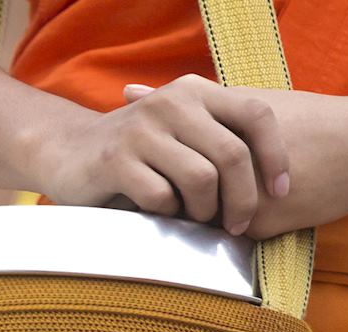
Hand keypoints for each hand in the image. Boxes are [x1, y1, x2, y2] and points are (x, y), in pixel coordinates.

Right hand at [31, 74, 291, 233]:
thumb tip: (279, 182)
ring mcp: (141, 129)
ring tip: (193, 217)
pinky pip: (162, 196)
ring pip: (201, 178)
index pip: (256, 115)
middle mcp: (170, 102)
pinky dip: (166, 213)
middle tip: (236, 224)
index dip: (277, 156)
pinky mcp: (115, 160)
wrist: (66, 151)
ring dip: (204, 209)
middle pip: (232, 155)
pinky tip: (155, 211)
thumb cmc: (138, 152)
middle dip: (242, 199)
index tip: (280, 192)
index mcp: (194, 91)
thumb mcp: (182, 132)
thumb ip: (221, 139)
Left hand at [140, 87, 347, 238]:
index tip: (168, 167)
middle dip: (179, 194)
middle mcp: (220, 161)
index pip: (159, 158)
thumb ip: (183, 103)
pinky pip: (228, 234)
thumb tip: (128, 93)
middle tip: (199, 188)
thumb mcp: (245, 102)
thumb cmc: (304, 121)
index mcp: (213, 127)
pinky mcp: (257, 222)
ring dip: (207, 213)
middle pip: (174, 189)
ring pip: (199, 216)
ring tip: (240, 197)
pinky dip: (238, 226)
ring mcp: (236, 193)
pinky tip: (264, 210)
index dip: (160, 166)